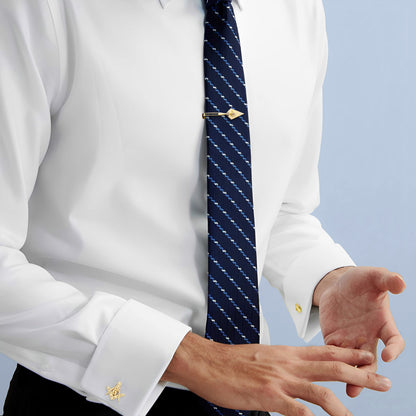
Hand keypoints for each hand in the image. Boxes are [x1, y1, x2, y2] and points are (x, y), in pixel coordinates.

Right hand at [162, 332, 390, 415]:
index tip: (368, 358)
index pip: (324, 351)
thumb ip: (282, 365)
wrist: (208, 361)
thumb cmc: (233, 362)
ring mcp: (280, 379)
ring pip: (321, 390)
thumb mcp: (263, 357)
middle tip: (383, 381)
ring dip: (344, 406)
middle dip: (360, 374)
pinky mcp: (268, 396)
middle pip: (331, 367)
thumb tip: (295, 376)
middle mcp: (288, 364)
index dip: (349, 355)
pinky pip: (297, 410)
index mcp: (287, 353)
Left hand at [316, 266, 405, 397]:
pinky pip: (333, 355)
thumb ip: (386, 279)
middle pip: (372, 359)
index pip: (394, 339)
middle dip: (370, 372)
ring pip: (353, 363)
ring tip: (351, 391)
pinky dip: (331, 364)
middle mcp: (369, 336)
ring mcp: (351, 340)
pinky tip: (327, 374)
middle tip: (367, 383)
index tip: (389, 354)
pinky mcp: (334, 340)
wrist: (338, 285)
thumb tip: (400, 282)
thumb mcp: (372, 275)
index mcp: (383, 323)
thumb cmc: (360, 281)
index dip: (394, 348)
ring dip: (352, 377)